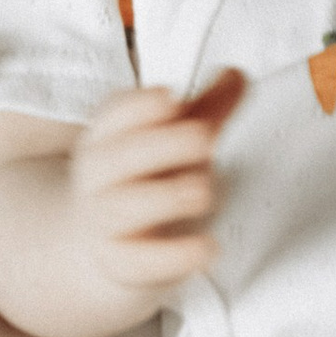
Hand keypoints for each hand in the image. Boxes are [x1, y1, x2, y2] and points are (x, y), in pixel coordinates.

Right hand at [66, 70, 242, 302]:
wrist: (98, 244)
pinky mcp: (120, 262)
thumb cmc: (143, 179)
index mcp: (108, 136)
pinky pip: (139, 262)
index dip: (140, 106)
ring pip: (123, 208)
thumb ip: (207, 109)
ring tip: (203, 191)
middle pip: (118, 157)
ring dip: (168, 196)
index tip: (172, 99)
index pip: (113, 115)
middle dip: (163, 145)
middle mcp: (98, 176)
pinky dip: (174, 256)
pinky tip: (207, 247)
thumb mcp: (170, 140)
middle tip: (205, 140)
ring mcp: (104, 221)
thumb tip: (236, 74)